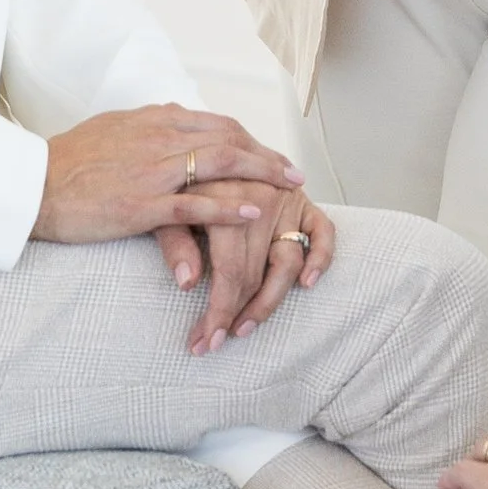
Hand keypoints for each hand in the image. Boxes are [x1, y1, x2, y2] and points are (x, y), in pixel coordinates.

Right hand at [33, 104, 300, 248]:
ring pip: (221, 164)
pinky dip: (229, 207)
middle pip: (229, 139)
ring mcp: (152, 170)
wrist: (32, 184)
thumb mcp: (112, 128)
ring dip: (261, 175)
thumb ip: (147, 125)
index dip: (250, 139)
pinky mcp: (141, 203)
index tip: (271, 153)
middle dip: (267, 156)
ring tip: (289, 188)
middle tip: (294, 173)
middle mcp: (159, 137)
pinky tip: (253, 212)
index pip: (217, 123)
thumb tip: (172, 117)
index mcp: (153, 119)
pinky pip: (194, 202)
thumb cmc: (67, 160)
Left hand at [169, 191, 334, 352]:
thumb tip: (188, 284)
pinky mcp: (304, 201)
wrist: (203, 147)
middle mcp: (263, 198)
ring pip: (287, 263)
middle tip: (215, 341)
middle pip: (255, 273)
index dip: (218, 309)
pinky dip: (321, 258)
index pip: (229, 269)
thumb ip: (175, 243)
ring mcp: (287, 201)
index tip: (205, 340)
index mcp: (228, 198)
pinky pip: (323, 232)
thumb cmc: (180, 182)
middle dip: (233, 314)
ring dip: (269, 301)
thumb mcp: (164, 207)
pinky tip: (307, 283)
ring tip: (247, 326)